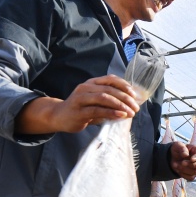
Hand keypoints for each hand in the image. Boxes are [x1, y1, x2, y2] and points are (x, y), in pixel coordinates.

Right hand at [15, 75, 139, 134]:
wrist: (59, 116)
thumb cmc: (81, 109)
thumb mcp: (95, 100)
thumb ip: (109, 98)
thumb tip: (130, 101)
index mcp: (91, 83)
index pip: (110, 79)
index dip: (124, 85)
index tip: (134, 94)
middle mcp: (85, 88)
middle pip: (109, 89)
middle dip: (125, 98)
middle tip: (136, 107)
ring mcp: (80, 99)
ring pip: (104, 98)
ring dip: (120, 105)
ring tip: (131, 112)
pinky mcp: (78, 111)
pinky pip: (97, 110)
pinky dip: (111, 112)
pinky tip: (121, 115)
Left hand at [170, 142, 195, 179]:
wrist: (173, 157)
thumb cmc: (178, 149)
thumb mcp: (178, 145)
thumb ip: (182, 148)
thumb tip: (186, 155)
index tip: (191, 159)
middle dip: (190, 164)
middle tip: (182, 162)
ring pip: (194, 172)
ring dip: (184, 169)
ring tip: (175, 165)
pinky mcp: (192, 175)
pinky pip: (190, 178)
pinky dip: (183, 174)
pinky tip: (178, 170)